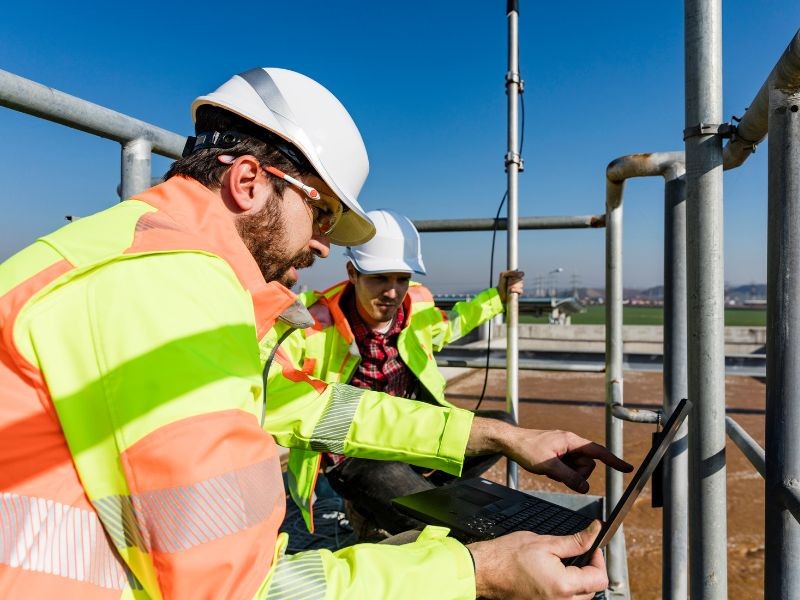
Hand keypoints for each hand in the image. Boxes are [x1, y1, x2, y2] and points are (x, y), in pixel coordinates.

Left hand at [467, 419, 631, 492]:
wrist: (510, 441)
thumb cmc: (527, 449)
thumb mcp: (549, 466)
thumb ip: (569, 477)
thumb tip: (585, 487)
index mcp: (571, 441)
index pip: (598, 452)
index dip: (613, 461)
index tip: (628, 468)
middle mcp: (571, 443)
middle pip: (588, 465)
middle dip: (578, 474)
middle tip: (558, 474)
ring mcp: (564, 449)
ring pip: (578, 468)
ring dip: (568, 474)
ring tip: (550, 471)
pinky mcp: (558, 455)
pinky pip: (568, 468)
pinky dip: (561, 473)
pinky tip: (548, 470)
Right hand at [468, 521, 607, 598]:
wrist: (485, 570)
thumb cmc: (508, 556)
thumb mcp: (546, 542)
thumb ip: (575, 541)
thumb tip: (594, 532)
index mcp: (564, 586)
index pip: (599, 578)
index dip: (599, 560)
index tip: (592, 549)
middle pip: (592, 591)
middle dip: (589, 571)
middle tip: (578, 554)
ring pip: (579, 599)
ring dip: (578, 583)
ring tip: (563, 565)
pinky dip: (564, 591)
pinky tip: (553, 576)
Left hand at [497, 269, 523, 302]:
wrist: (499, 292)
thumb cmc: (501, 283)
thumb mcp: (503, 275)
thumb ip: (510, 272)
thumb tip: (520, 274)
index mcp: (516, 275)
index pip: (522, 273)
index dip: (519, 274)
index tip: (513, 276)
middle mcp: (519, 281)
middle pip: (521, 279)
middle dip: (514, 281)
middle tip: (508, 283)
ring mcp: (519, 287)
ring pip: (521, 285)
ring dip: (514, 286)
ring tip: (508, 287)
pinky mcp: (519, 292)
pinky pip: (520, 290)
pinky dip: (516, 290)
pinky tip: (511, 290)